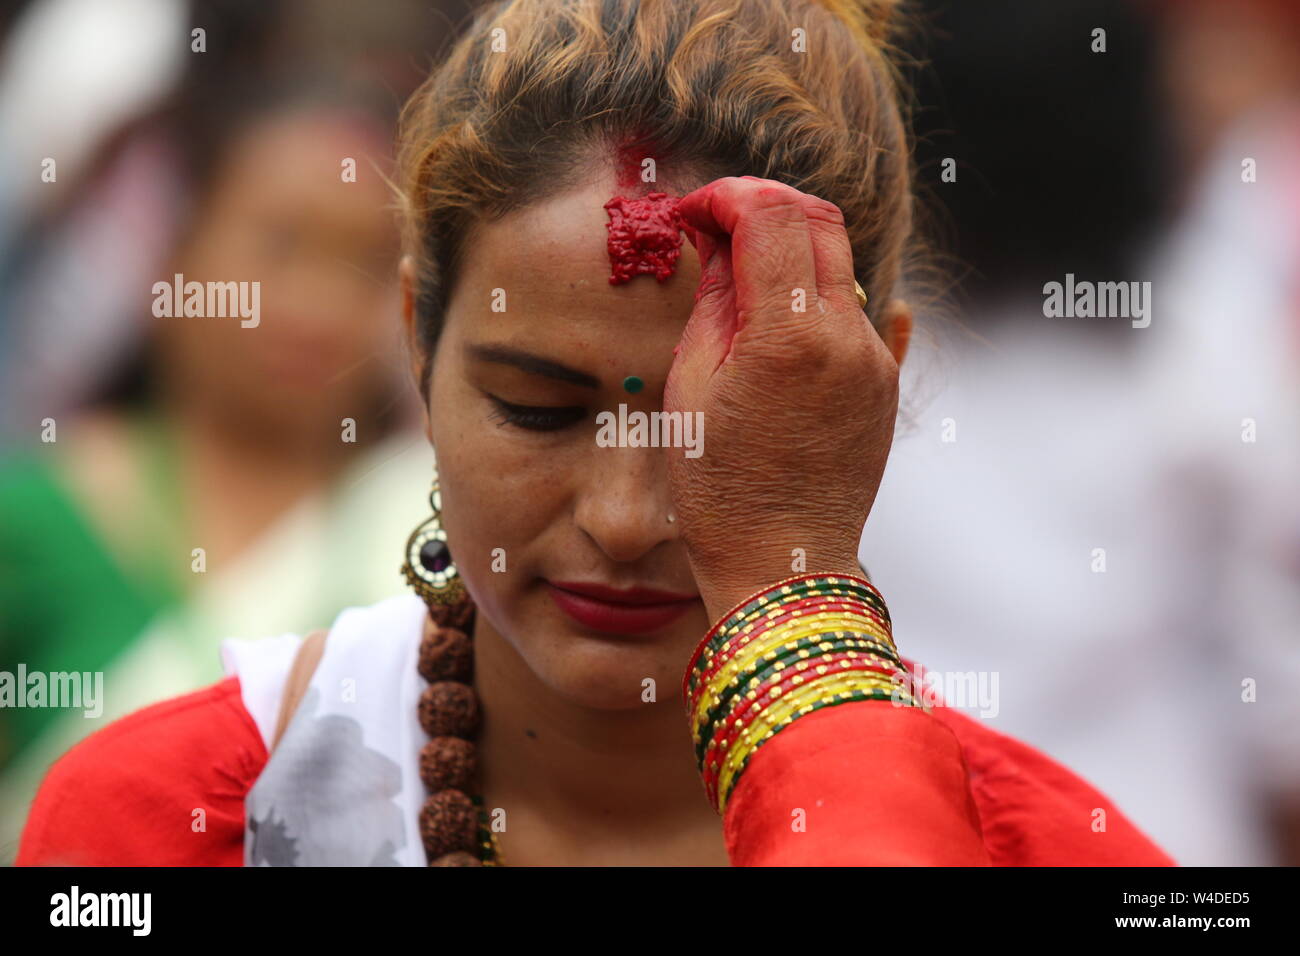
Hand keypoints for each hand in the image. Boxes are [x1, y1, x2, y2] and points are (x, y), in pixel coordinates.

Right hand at [665, 176, 899, 620]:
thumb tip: (721, 240)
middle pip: (818, 221)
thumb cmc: (721, 491)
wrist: (783, 567)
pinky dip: (821, 298)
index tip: (693, 214)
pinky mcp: (885, 386)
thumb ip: (715, 299)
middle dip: (764, 208)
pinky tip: (790, 315)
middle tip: (718, 230)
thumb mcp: (691, 387)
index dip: (725, 196)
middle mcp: (848, 338)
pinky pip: (862, 314)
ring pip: (840, 266)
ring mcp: (876, 362)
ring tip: (741, 291)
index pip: (770, 214)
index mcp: (790, 336)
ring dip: (791, 256)